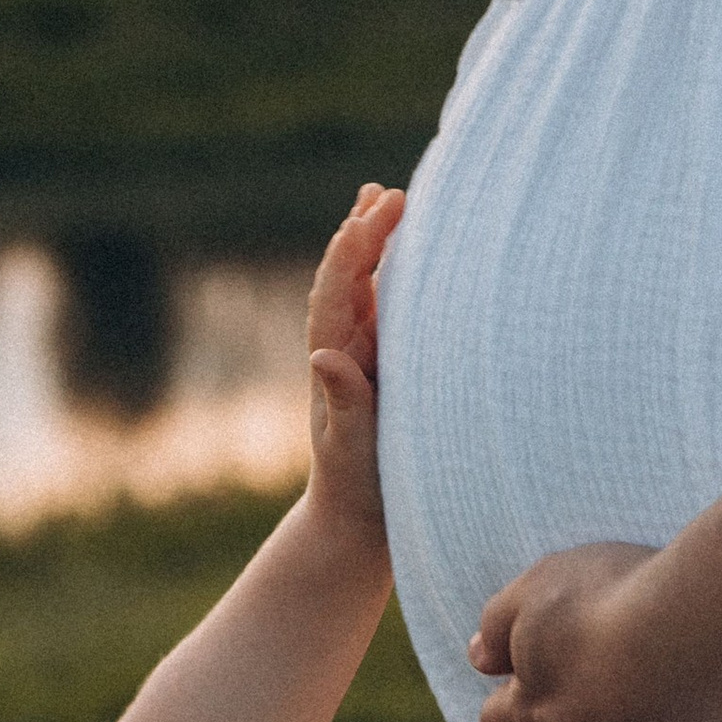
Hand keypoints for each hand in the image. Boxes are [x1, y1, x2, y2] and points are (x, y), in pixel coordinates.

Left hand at [304, 183, 405, 546]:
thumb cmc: (360, 494)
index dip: (356, 247)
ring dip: (371, 246)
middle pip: (349, 278)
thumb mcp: (352, 452)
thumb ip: (343, 405)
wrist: (356, 527)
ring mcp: (363, 359)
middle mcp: (344, 352)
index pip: (340, 290)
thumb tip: (321, 355)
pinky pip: (384, 312)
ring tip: (381, 199)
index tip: (377, 211)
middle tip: (387, 194)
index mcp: (337, 362)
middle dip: (364, 233)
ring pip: (364, 289)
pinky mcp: (382, 372)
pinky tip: (400, 256)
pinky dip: (389, 278)